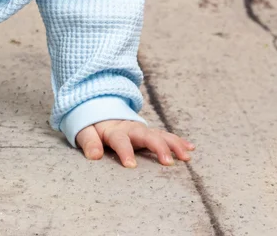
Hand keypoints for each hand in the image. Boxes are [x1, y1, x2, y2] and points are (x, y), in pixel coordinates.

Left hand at [75, 119, 195, 167]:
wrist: (100, 110)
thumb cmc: (93, 127)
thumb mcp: (85, 132)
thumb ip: (89, 142)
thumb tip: (94, 156)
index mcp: (115, 130)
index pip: (120, 140)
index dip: (125, 152)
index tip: (131, 165)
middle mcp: (132, 129)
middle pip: (147, 135)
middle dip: (158, 147)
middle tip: (168, 162)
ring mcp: (143, 130)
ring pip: (160, 135)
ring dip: (173, 144)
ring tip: (186, 156)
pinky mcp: (150, 133)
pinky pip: (165, 136)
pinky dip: (178, 141)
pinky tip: (190, 148)